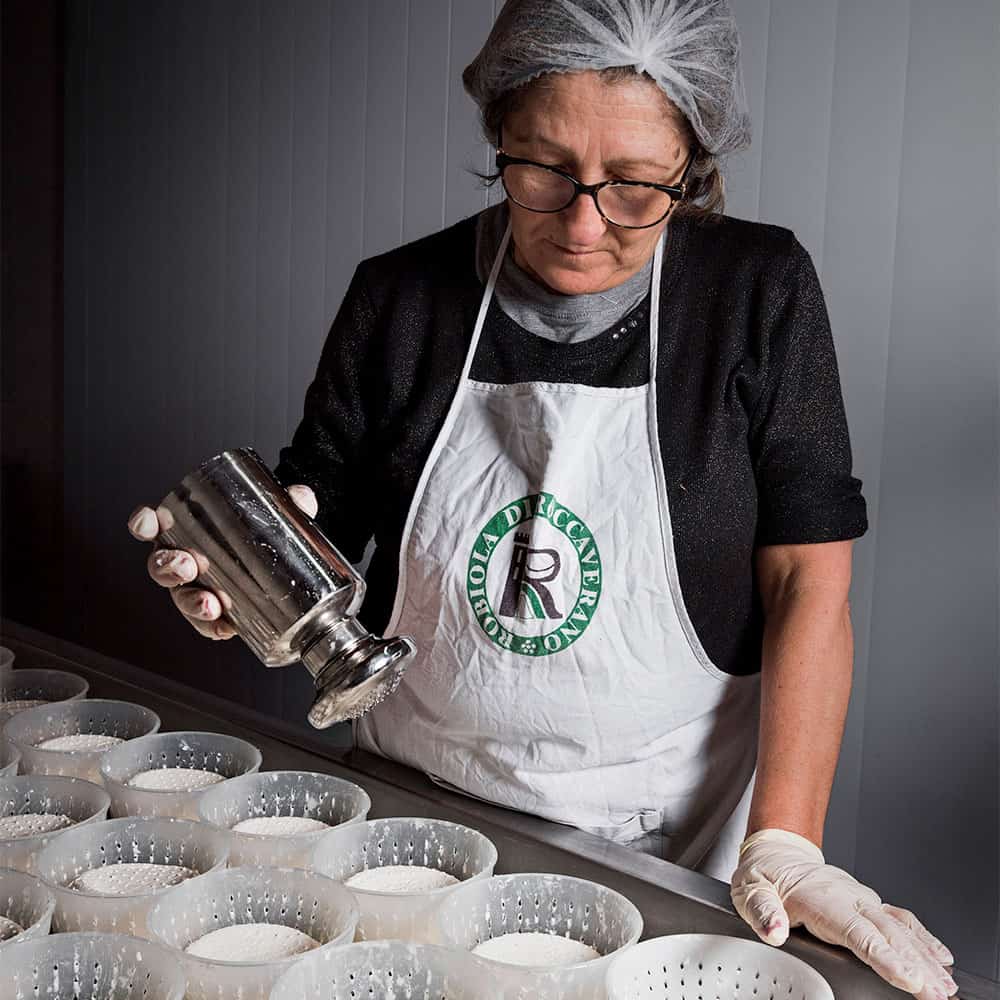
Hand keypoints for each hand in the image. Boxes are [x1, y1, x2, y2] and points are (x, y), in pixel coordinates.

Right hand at [127, 484, 318, 639]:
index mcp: (188, 533)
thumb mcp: (276, 515)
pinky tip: (227, 626)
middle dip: (169, 566)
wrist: (280, 568)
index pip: (155, 526)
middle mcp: (184, 562)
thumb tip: (301, 496)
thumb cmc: (262, 536)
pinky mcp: (215, 614)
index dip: (145, 524)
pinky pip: (206, 625)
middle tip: (187, 566)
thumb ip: (288, 504)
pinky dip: (214, 627)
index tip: (150, 521)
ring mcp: (196, 590)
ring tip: (210, 604)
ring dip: (191, 602)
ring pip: (181, 598)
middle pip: (161, 566)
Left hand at [731, 829, 955, 999]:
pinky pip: (901, 920)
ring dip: (925, 956)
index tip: (906, 976)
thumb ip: (761, 910)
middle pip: (887, 933)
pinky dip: (924, 938)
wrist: (777, 851)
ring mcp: (860, 898)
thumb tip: (775, 930)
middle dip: (915, 964)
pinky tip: (941, 957)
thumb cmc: (764, 873)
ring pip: (899, 928)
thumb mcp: (749, 889)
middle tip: (936, 993)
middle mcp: (847, 896)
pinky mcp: (868, 902)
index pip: (856, 931)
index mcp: (819, 897)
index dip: (883, 956)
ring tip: (945, 985)